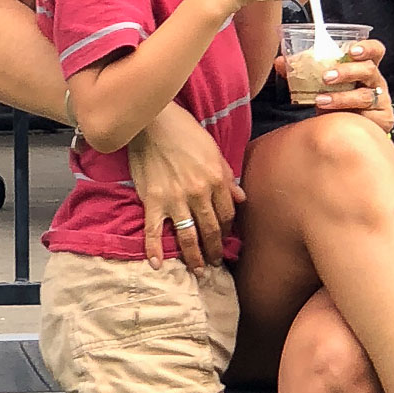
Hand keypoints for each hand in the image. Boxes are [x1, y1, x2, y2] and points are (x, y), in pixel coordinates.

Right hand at [129, 107, 244, 272]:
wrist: (151, 122)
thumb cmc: (184, 131)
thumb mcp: (213, 150)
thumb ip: (227, 176)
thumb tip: (241, 198)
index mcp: (216, 180)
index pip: (227, 214)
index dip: (228, 230)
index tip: (225, 238)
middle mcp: (199, 194)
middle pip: (211, 230)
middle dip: (215, 250)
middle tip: (215, 263)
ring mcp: (175, 200)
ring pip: (188, 236)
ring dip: (194, 257)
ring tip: (198, 269)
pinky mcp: (153, 201)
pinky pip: (154, 231)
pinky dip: (154, 249)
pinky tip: (157, 264)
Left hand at [277, 36, 393, 135]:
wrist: (352, 129)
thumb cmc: (340, 99)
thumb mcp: (324, 83)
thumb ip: (305, 71)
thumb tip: (280, 62)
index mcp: (364, 66)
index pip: (375, 50)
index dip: (367, 48)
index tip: (352, 50)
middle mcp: (375, 82)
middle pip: (369, 70)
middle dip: (347, 72)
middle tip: (326, 77)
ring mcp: (380, 101)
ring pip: (365, 96)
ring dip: (341, 97)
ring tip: (321, 100)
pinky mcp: (381, 120)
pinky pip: (366, 118)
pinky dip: (347, 116)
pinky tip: (333, 118)